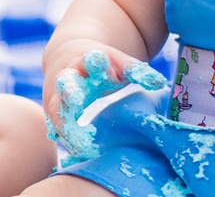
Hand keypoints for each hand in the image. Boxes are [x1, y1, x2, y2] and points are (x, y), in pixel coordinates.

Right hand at [43, 42, 164, 163]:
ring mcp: (57, 96)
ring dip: (65, 126)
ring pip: (55, 110)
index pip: (88, 60)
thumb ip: (136, 71)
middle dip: (69, 91)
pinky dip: (67, 141)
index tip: (99, 61)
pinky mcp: (55, 114)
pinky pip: (57, 129)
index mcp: (84, 62)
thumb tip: (159, 82)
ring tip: (80, 145)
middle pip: (64, 84)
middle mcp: (66, 78)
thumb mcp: (117, 62)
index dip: (94, 62)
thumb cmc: (101, 66)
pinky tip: (79, 153)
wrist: (68, 62)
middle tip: (76, 101)